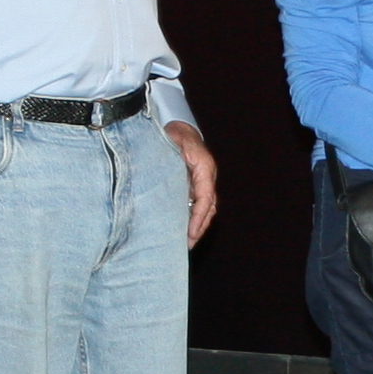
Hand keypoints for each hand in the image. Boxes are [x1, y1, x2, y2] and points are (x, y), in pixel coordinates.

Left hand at [169, 121, 218, 243]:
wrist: (179, 130)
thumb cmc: (173, 134)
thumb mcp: (170, 142)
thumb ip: (169, 158)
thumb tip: (164, 180)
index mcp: (204, 166)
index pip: (206, 196)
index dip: (199, 216)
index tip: (191, 231)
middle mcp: (207, 176)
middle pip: (209, 207)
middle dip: (199, 227)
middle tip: (188, 244)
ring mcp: (203, 182)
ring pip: (206, 208)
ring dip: (198, 226)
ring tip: (187, 243)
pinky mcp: (196, 187)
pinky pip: (198, 206)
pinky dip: (193, 219)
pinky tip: (185, 231)